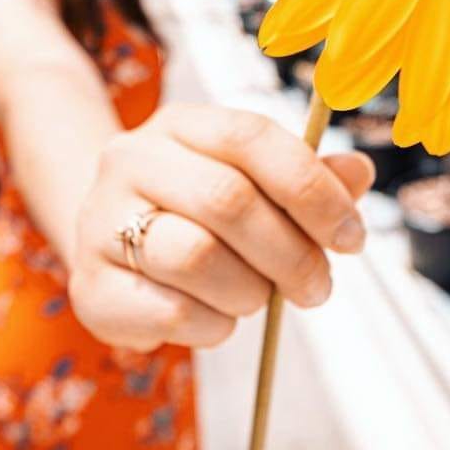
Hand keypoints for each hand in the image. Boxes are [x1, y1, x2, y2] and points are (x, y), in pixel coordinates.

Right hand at [69, 104, 374, 351]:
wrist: (109, 249)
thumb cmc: (195, 214)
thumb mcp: (249, 183)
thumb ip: (307, 179)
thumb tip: (359, 171)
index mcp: (179, 124)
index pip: (250, 136)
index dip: (311, 188)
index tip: (351, 235)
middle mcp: (131, 159)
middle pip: (228, 199)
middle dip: (291, 252)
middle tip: (318, 287)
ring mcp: (100, 220)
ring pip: (196, 256)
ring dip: (250, 291)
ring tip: (258, 298)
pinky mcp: (90, 286)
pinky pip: (172, 311)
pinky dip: (213, 325)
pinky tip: (216, 316)